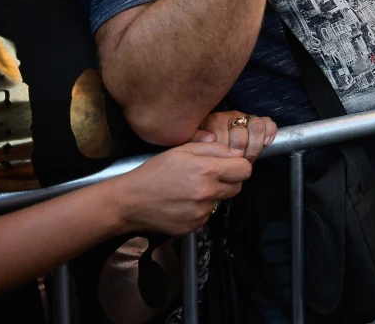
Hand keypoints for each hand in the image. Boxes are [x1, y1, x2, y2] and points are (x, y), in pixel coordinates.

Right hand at [115, 141, 252, 234]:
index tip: (228, 165)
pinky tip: (184, 202)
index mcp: (207, 170)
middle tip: (209, 176)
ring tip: (191, 189)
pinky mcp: (195, 225)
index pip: (245, 170)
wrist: (129, 201)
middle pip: (238, 186)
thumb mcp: (182, 150)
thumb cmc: (154, 172)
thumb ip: (213, 149)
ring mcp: (202, 211)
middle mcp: (208, 192)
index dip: (238, 166)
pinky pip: (208, 214)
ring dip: (214, 195)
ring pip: (222, 201)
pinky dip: (201, 208)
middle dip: (228, 180)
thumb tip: (235, 152)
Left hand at [192, 111, 277, 161]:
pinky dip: (270, 133)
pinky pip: (268, 123)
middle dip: (240, 154)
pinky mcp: (258, 121)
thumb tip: (210, 138)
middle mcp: (231, 116)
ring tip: (248, 159)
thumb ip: (196, 140)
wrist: (215, 144)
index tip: (222, 163)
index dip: (223, 153)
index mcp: (214, 120)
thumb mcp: (193, 144)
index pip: (222, 134)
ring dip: (254, 147)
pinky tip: (266, 144)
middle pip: (240, 135)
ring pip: (256, 126)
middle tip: (236, 165)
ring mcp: (245, 118)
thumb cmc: (203, 148)